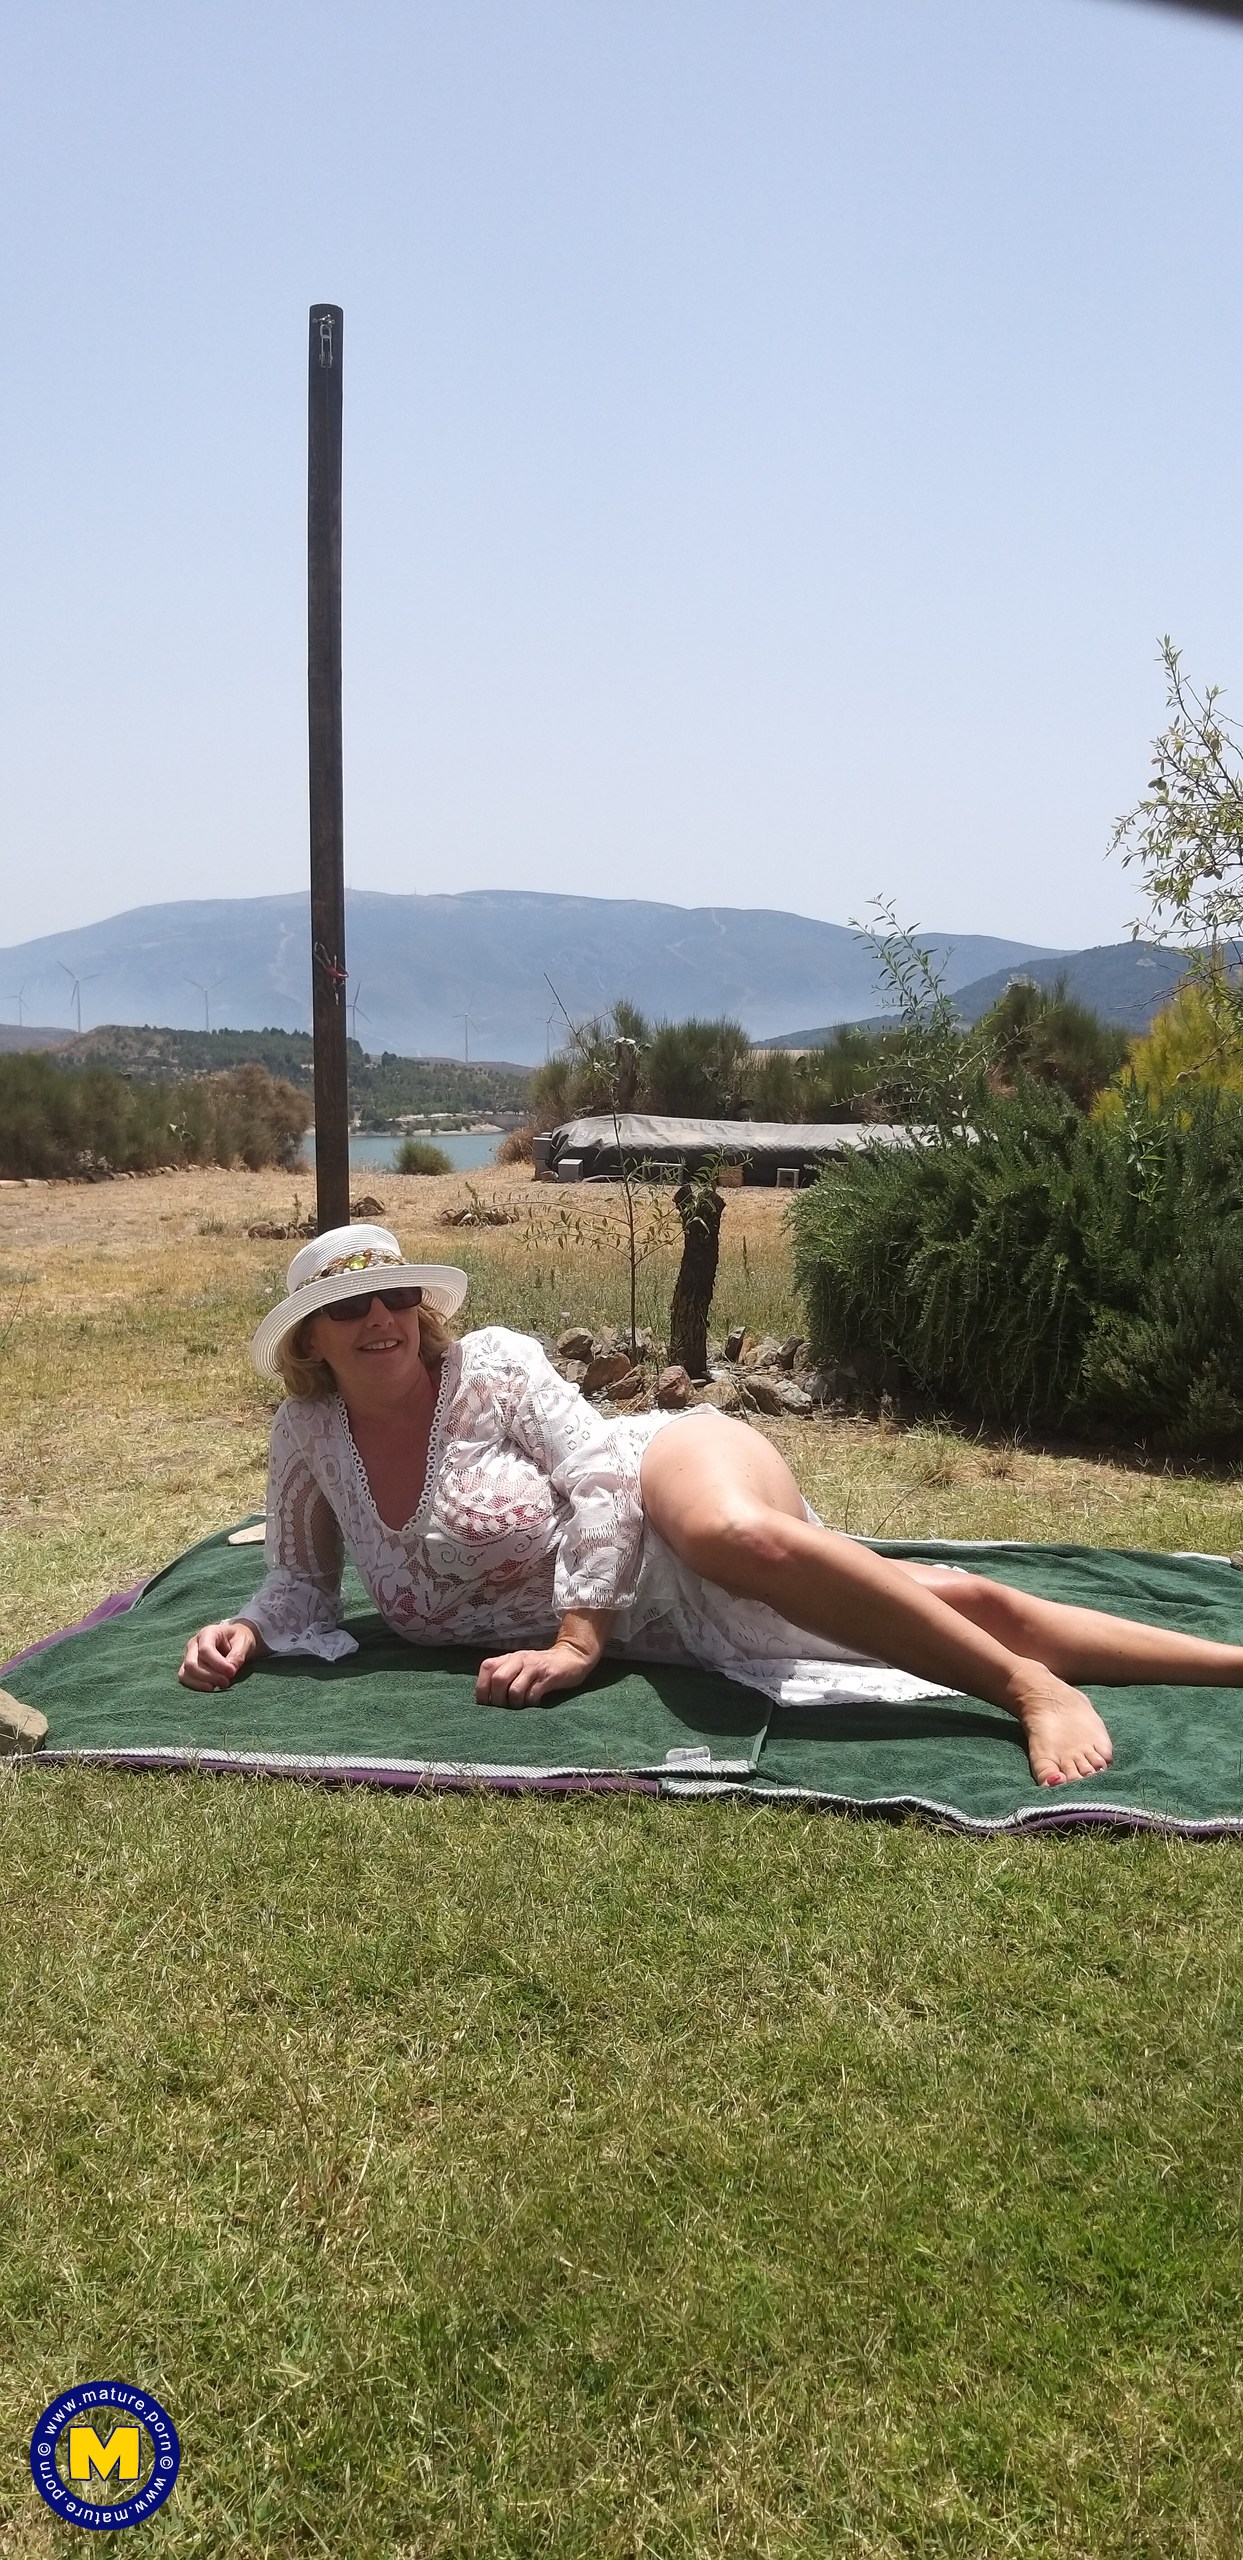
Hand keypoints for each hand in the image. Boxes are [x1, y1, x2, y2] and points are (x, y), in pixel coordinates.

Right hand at [179, 1619, 262, 1690]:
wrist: (234, 1641)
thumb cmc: (238, 1640)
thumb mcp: (243, 1643)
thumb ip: (237, 1655)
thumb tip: (230, 1669)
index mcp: (208, 1633)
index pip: (205, 1649)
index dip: (218, 1664)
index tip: (232, 1672)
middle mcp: (194, 1643)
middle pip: (192, 1663)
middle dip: (210, 1676)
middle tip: (226, 1682)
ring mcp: (188, 1655)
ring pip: (187, 1672)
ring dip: (203, 1683)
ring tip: (220, 1685)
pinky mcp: (187, 1667)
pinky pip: (185, 1678)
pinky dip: (196, 1686)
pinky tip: (211, 1688)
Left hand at [475, 1639, 597, 1707]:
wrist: (572, 1656)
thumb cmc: (541, 1667)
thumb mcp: (520, 1666)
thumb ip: (504, 1675)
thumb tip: (486, 1699)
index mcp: (509, 1657)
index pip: (487, 1667)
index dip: (481, 1688)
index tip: (484, 1704)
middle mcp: (520, 1659)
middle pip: (498, 1679)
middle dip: (497, 1699)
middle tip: (503, 1710)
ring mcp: (535, 1667)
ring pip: (515, 1690)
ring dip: (514, 1704)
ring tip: (520, 1708)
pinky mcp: (549, 1677)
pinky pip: (533, 1695)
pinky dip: (530, 1704)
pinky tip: (534, 1705)